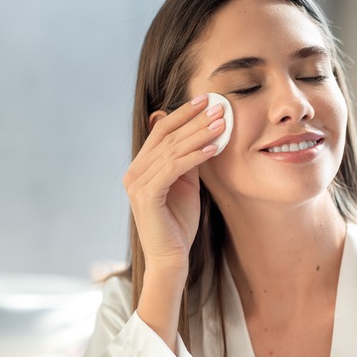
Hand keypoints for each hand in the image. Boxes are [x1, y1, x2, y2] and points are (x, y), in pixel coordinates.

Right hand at [123, 94, 225, 270]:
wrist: (171, 257)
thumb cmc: (179, 222)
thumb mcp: (186, 184)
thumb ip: (188, 160)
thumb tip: (201, 133)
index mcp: (141, 166)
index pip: (162, 131)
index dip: (183, 114)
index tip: (206, 100)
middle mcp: (134, 171)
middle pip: (167, 136)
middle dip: (195, 120)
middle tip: (219, 107)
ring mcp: (137, 183)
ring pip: (172, 150)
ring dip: (199, 135)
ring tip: (222, 124)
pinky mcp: (146, 195)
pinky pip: (172, 169)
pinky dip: (194, 157)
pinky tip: (213, 149)